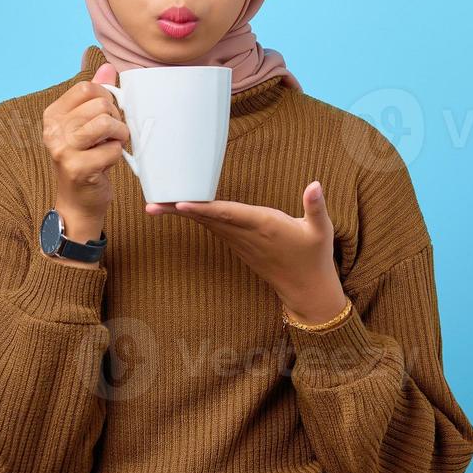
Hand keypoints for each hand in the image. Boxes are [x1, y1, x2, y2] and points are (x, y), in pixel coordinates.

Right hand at [41, 61, 129, 243]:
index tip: (107, 115)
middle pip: (100, 105)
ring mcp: (63, 150)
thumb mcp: (87, 125)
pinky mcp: (77, 168)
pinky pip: (112, 150)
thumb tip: (107, 66)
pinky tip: (107, 163)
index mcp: (53, 115)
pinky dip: (117, 156)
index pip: (86, 88)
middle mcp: (53, 131)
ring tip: (114, 145)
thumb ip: (96, 95)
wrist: (78, 201)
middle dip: (116, 119)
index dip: (106, 98)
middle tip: (113, 135)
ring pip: (107, 124)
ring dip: (120, 136)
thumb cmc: (86, 160)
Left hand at [146, 180, 347, 323]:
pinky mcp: (239, 245)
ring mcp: (239, 242)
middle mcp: (246, 234)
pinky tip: (182, 209)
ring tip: (156, 205)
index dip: (204, 209)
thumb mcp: (321, 230)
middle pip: (207, 219)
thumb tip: (315, 184)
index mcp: (264, 225)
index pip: (228, 214)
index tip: (180, 204)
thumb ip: (316, 206)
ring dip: (182, 214)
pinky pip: (213, 228)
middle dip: (179, 211)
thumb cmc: (314, 256)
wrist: (306, 288)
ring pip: (207, 224)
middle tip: (150, 204)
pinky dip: (196, 217)